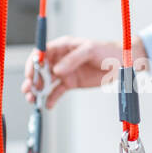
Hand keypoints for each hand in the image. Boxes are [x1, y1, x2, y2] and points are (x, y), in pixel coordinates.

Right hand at [21, 34, 149, 109]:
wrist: (122, 63)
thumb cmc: (107, 51)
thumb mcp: (90, 50)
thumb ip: (73, 59)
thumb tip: (56, 70)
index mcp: (63, 46)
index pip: (41, 53)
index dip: (33, 63)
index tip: (29, 74)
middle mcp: (61, 59)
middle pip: (40, 69)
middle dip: (31, 79)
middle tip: (29, 90)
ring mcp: (65, 72)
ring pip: (46, 81)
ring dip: (37, 90)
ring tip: (33, 99)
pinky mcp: (71, 83)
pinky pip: (57, 92)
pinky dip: (51, 99)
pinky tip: (47, 105)